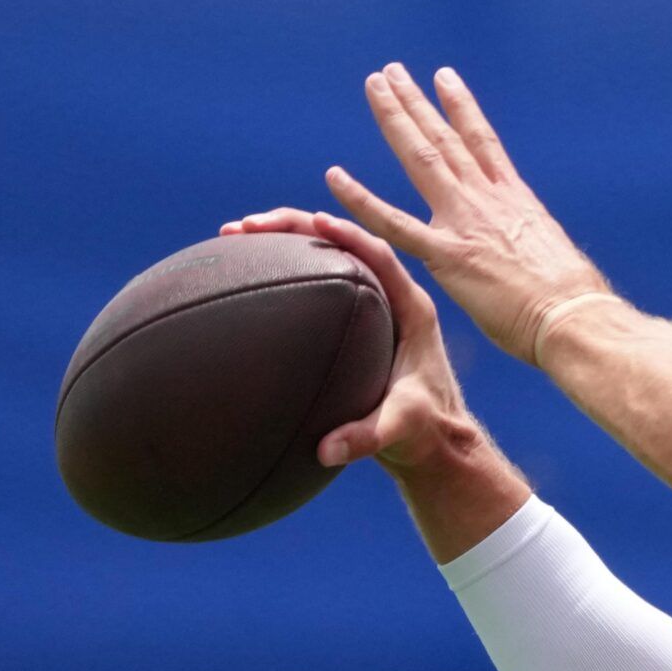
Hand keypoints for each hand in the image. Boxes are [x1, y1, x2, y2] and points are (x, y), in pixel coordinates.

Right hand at [219, 207, 479, 477]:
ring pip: (327, 256)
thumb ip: (367, 438)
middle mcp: (392, 299)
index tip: (315, 220)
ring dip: (285, 240)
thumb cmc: (426, 430)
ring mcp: (372, 306)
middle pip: (344, 243)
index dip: (349, 234)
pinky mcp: (353, 320)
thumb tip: (327, 450)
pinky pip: (318, 280)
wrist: (434, 440)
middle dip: (296, 226)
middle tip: (248, 225)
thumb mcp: (400, 430)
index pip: (380, 256)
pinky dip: (286, 268)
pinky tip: (248, 268)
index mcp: (412, 311)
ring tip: (237, 234)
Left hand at [327, 62, 613, 363]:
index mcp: (515, 200)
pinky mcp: (446, 256)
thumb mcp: (552, 259)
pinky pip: (392, 224)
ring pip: (422, 158)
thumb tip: (529, 254)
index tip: (444, 78)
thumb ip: (527, 246)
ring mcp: (465, 222)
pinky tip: (334, 178)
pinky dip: (361, 200)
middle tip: (392, 73)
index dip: (461, 107)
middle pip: (445, 139)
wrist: (573, 316)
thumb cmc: (571, 303)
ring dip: (396, 118)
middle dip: (416, 102)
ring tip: (375, 86)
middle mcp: (488, 200)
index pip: (483, 141)